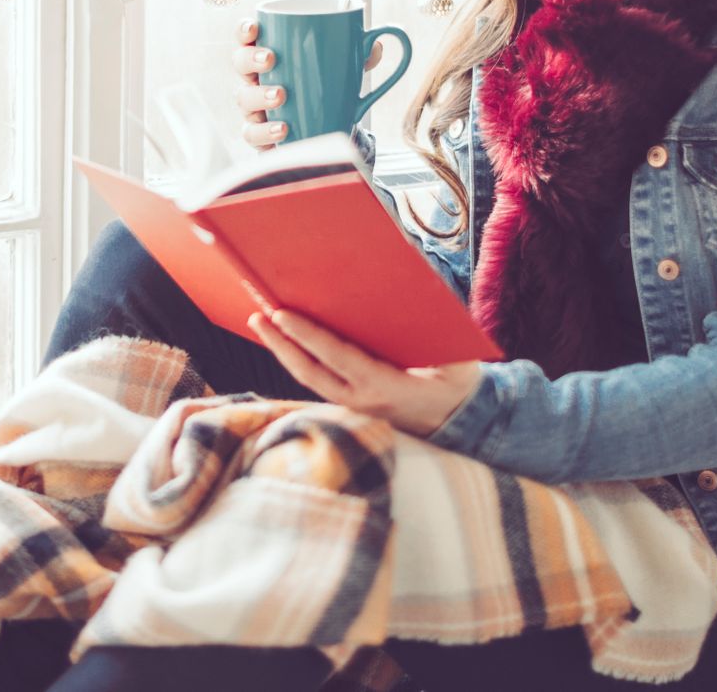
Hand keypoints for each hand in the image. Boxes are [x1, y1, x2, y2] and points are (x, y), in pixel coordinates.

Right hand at [230, 19, 385, 151]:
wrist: (323, 127)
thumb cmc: (324, 87)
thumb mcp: (344, 68)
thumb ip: (359, 55)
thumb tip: (376, 45)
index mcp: (269, 53)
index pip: (247, 36)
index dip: (245, 29)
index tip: (255, 27)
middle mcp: (256, 78)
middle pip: (239, 62)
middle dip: (250, 58)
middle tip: (271, 58)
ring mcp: (254, 106)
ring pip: (243, 98)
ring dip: (258, 94)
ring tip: (281, 95)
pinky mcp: (259, 133)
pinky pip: (252, 133)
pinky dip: (265, 131)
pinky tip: (283, 128)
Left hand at [247, 308, 481, 436]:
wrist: (455, 420)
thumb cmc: (454, 384)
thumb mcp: (458, 364)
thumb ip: (439, 339)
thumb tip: (418, 297)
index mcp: (386, 387)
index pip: (339, 357)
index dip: (309, 336)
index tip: (283, 314)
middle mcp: (361, 398)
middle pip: (311, 372)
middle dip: (281, 344)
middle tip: (258, 314)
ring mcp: (352, 403)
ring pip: (308, 378)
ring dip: (282, 351)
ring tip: (261, 322)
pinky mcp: (348, 400)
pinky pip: (316, 379)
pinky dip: (296, 358)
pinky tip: (282, 338)